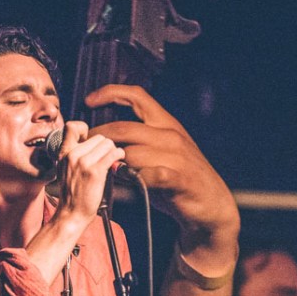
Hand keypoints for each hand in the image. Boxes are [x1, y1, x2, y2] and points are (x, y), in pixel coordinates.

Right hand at [52, 119, 125, 228]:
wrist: (71, 213)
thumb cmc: (71, 194)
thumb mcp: (65, 169)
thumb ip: (75, 154)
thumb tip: (95, 144)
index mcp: (63, 153)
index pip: (72, 126)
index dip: (84, 128)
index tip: (90, 139)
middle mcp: (72, 155)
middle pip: (98, 137)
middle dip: (104, 147)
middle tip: (104, 159)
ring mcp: (83, 162)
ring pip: (107, 144)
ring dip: (112, 152)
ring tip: (110, 162)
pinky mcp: (95, 171)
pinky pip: (113, 154)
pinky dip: (119, 156)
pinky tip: (116, 162)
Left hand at [86, 84, 238, 274]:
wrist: (210, 202)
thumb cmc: (179, 176)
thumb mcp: (161, 150)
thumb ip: (138, 142)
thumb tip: (106, 139)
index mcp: (165, 122)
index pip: (136, 96)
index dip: (110, 93)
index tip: (88, 101)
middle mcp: (170, 134)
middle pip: (124, 128)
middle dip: (100, 137)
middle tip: (86, 148)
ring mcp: (175, 155)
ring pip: (131, 153)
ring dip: (114, 163)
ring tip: (107, 171)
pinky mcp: (178, 178)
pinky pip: (148, 175)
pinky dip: (135, 179)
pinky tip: (131, 183)